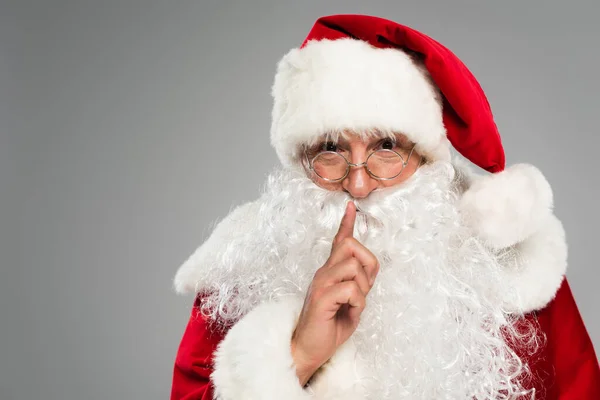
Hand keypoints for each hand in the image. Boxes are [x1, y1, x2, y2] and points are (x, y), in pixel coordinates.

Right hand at [290, 201, 379, 385]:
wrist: (307, 350)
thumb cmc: (328, 328)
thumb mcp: (350, 303)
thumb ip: (357, 285)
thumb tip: (366, 272)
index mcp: (330, 272)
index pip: (339, 241)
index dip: (346, 223)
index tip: (351, 206)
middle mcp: (323, 272)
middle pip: (352, 246)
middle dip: (367, 264)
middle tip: (362, 288)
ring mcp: (321, 283)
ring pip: (355, 267)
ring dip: (363, 289)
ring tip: (353, 306)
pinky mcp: (321, 297)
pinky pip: (352, 290)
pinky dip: (357, 304)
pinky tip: (347, 314)